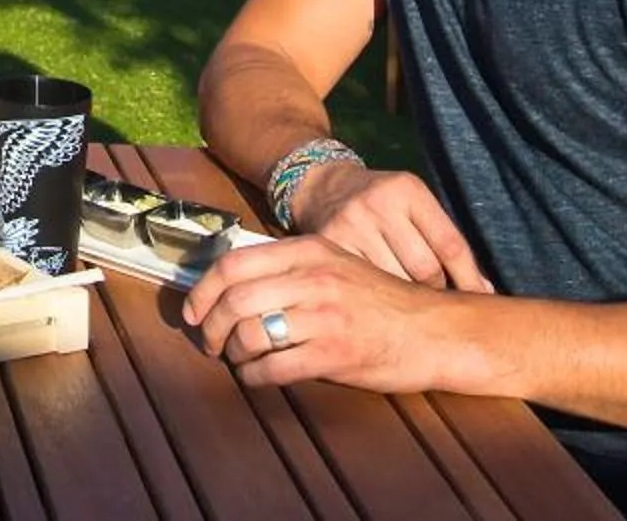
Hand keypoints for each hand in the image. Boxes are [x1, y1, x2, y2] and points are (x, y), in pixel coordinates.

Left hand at [187, 237, 477, 394]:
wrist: (434, 331)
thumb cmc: (380, 301)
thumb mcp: (336, 265)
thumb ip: (291, 268)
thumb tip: (233, 286)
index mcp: (309, 250)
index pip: (234, 264)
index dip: (202, 291)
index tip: (192, 311)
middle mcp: (314, 278)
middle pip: (235, 301)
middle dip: (210, 327)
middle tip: (209, 343)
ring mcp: (325, 315)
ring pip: (250, 334)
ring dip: (233, 353)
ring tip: (238, 359)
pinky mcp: (336, 353)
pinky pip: (274, 367)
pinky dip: (254, 376)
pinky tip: (257, 377)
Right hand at [286, 164, 493, 292]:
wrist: (322, 186)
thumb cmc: (381, 201)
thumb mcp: (414, 203)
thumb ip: (444, 240)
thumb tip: (483, 291)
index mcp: (408, 190)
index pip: (450, 244)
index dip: (469, 278)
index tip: (481, 300)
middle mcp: (379, 204)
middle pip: (425, 269)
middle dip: (436, 290)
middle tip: (435, 299)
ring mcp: (351, 225)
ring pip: (397, 282)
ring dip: (408, 300)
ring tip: (409, 304)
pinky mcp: (329, 246)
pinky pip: (366, 285)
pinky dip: (378, 298)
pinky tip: (381, 302)